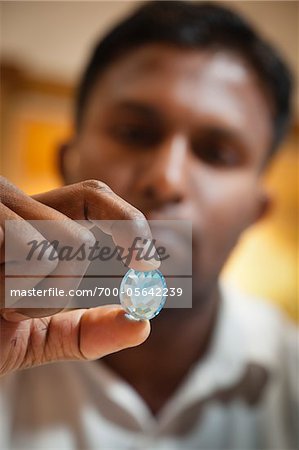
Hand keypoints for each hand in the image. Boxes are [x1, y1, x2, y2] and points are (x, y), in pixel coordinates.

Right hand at [0, 177, 156, 376]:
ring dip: (40, 296)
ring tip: (0, 304)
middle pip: (86, 223)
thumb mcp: (39, 336)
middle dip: (73, 276)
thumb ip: (89, 331)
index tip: (148, 264)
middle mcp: (13, 202)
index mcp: (32, 221)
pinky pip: (33, 252)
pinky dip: (21, 296)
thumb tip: (143, 326)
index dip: (131, 224)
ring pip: (65, 244)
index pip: (96, 196)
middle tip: (38, 302)